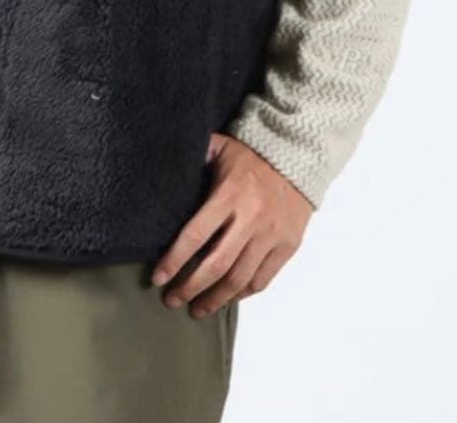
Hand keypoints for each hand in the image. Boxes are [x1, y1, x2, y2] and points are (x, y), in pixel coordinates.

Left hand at [152, 134, 312, 317]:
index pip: (195, 235)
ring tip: (196, 309)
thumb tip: (164, 168)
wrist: (298, 157)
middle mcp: (251, 218)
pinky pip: (263, 279)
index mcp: (229, 194)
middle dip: (190, 288)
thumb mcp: (218, 147)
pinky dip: (242, 294)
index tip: (158, 278)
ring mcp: (272, 234)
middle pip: (216, 265)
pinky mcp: (289, 245)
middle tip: (171, 300)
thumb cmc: (251, 155)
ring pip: (239, 279)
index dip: (174, 261)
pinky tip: (226, 298)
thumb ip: (193, 157)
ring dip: (215, 299)